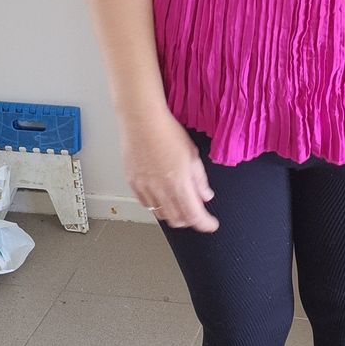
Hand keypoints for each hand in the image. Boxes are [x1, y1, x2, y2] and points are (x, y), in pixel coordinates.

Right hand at [120, 111, 219, 231]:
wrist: (141, 120)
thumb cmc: (167, 131)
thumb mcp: (192, 154)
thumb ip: (199, 179)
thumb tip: (205, 196)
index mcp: (179, 183)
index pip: (194, 215)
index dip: (205, 224)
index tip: (211, 224)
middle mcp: (161, 190)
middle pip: (177, 219)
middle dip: (190, 220)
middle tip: (197, 213)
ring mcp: (145, 188)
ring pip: (161, 215)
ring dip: (174, 215)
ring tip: (180, 205)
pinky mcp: (133, 184)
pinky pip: (146, 204)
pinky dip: (157, 206)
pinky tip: (162, 197)